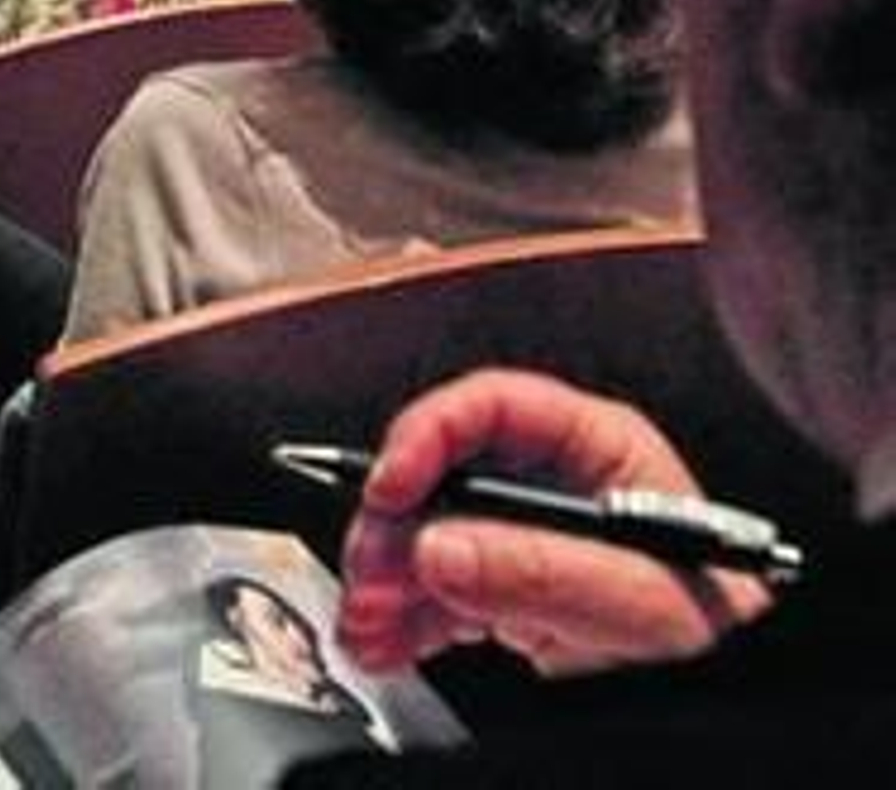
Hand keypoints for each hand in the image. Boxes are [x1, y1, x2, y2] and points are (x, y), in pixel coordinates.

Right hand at [337, 369, 771, 678]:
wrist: (736, 698)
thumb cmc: (722, 631)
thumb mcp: (641, 597)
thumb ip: (542, 567)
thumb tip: (440, 544)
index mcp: (594, 446)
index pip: (493, 407)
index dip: (430, 433)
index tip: (391, 483)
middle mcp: (550, 483)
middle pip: (445, 473)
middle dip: (397, 523)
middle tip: (372, 570)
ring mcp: (526, 538)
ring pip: (429, 533)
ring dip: (389, 576)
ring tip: (368, 621)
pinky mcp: (509, 591)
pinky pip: (438, 589)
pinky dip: (403, 616)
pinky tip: (385, 638)